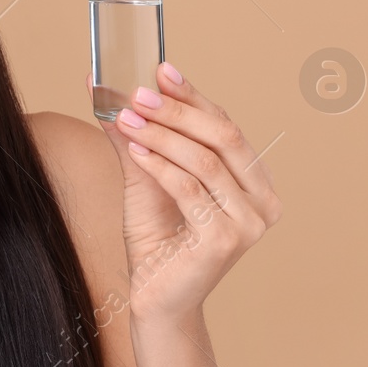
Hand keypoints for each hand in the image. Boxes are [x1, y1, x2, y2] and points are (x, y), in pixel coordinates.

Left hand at [89, 63, 282, 325]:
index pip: (226, 126)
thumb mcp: (145, 177)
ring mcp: (249, 224)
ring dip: (161, 134)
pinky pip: (189, 189)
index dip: (194, 95)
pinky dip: (158, 164)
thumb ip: (135, 135)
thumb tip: (104, 88)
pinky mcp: (225, 241)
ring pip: (204, 161)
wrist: (156, 297)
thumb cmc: (157, 238)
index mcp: (255, 182)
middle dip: (177, 110)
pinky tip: (134, 148)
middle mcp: (263, 202)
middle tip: (137, 92)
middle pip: (223, 137)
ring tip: (125, 118)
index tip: (161, 69)